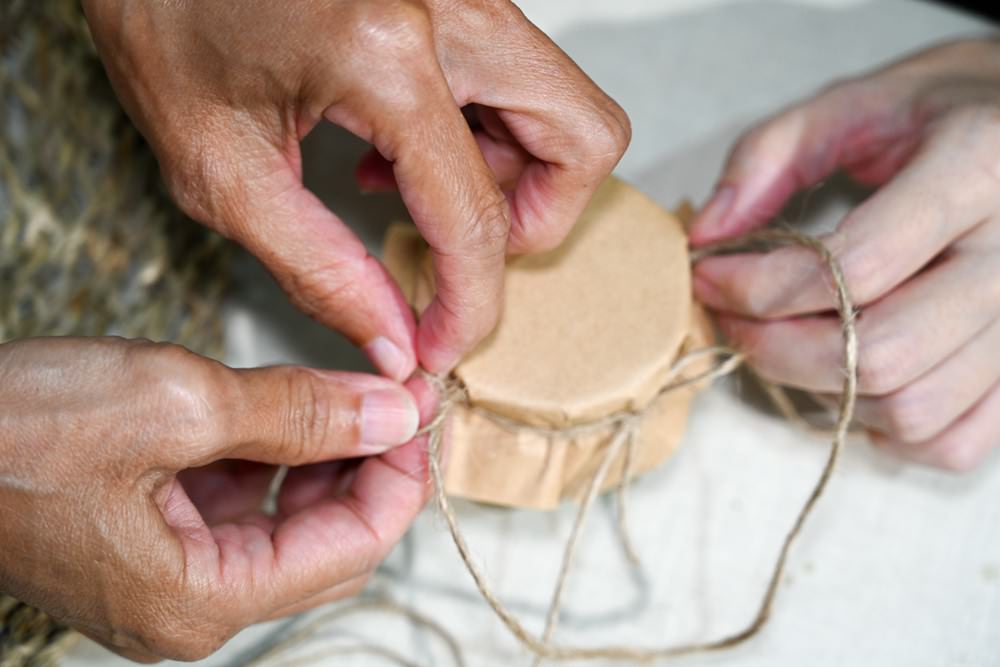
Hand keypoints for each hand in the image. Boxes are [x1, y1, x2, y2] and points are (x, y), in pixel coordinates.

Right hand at [0, 337, 430, 660]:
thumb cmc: (12, 429)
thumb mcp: (174, 402)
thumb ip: (296, 414)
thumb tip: (391, 412)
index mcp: (201, 600)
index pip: (350, 550)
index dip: (399, 476)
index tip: (421, 409)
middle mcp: (192, 607)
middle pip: (328, 544)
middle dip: (371, 467)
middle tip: (399, 395)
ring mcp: (171, 579)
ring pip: (290, 524)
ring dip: (329, 459)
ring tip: (357, 393)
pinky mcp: (152, 542)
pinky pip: (243, 509)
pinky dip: (278, 460)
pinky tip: (295, 410)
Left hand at [81, 0, 629, 375]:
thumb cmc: (162, 22)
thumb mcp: (219, 168)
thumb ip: (319, 267)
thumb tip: (393, 340)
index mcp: (384, 53)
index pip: (478, 214)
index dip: (472, 303)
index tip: (442, 344)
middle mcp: (450, 6)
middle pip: (581, 137)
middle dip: (539, 222)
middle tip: (463, 258)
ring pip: (562, 103)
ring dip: (515, 175)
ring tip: (411, 196)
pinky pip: (517, 75)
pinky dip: (486, 132)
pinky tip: (398, 151)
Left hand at [689, 38, 999, 471]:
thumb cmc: (937, 114)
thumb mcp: (851, 104)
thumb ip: (768, 157)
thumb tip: (706, 236)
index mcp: (977, 169)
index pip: (854, 267)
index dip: (759, 285)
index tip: (707, 274)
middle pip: (879, 354)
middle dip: (777, 349)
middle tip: (733, 318)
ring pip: (913, 409)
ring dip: (825, 392)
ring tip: (788, 342)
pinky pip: (955, 440)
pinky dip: (888, 431)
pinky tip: (853, 381)